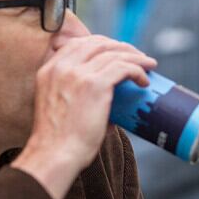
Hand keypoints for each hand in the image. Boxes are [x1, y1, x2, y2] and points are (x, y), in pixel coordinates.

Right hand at [12, 29, 155, 198]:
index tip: (117, 52)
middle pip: (98, 43)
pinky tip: (144, 80)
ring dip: (135, 57)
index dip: (102, 44)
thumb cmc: (59, 142)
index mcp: (49, 70)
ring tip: (149, 65)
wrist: (54, 155)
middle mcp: (61, 67)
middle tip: (138, 57)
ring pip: (114, 53)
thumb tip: (112, 106)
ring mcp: (78, 74)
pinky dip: (138, 71)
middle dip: (121, 47)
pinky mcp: (95, 85)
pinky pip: (123, 68)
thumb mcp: (61, 108)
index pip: (78, 44)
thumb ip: (80, 97)